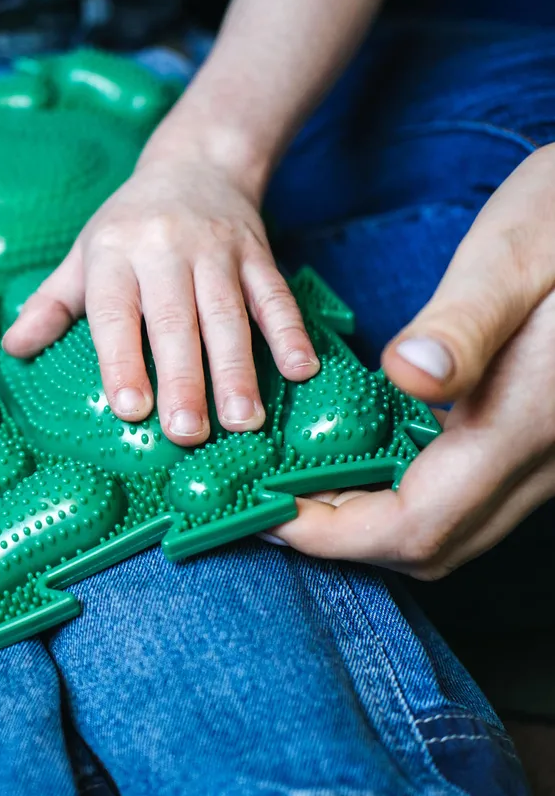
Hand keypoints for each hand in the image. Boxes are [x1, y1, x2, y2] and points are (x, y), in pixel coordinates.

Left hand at [2, 158, 318, 445]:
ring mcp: (217, 251)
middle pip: (175, 320)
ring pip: (228, 313)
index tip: (129, 410)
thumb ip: (52, 304)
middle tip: (186, 433)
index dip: (121, 361)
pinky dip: (291, 331)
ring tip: (242, 421)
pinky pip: (276, 294)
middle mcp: (165, 249)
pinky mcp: (258, 253)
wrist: (196, 164)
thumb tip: (12, 351)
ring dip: (237, 368)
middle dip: (183, 379)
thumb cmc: (129, 226)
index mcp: (115, 254)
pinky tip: (303, 371)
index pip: (116, 313)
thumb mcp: (84, 255)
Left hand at [265, 144, 554, 578]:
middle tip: (271, 498)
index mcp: (525, 422)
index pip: (416, 523)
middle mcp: (538, 458)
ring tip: (301, 482)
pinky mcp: (532, 438)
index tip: (268, 512)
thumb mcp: (519, 253)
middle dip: (339, 535)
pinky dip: (397, 493)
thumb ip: (464, 323)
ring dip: (366, 520)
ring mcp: (541, 456)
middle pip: (426, 542)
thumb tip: (406, 375)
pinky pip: (457, 494)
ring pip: (444, 526)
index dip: (333, 534)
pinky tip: (359, 455)